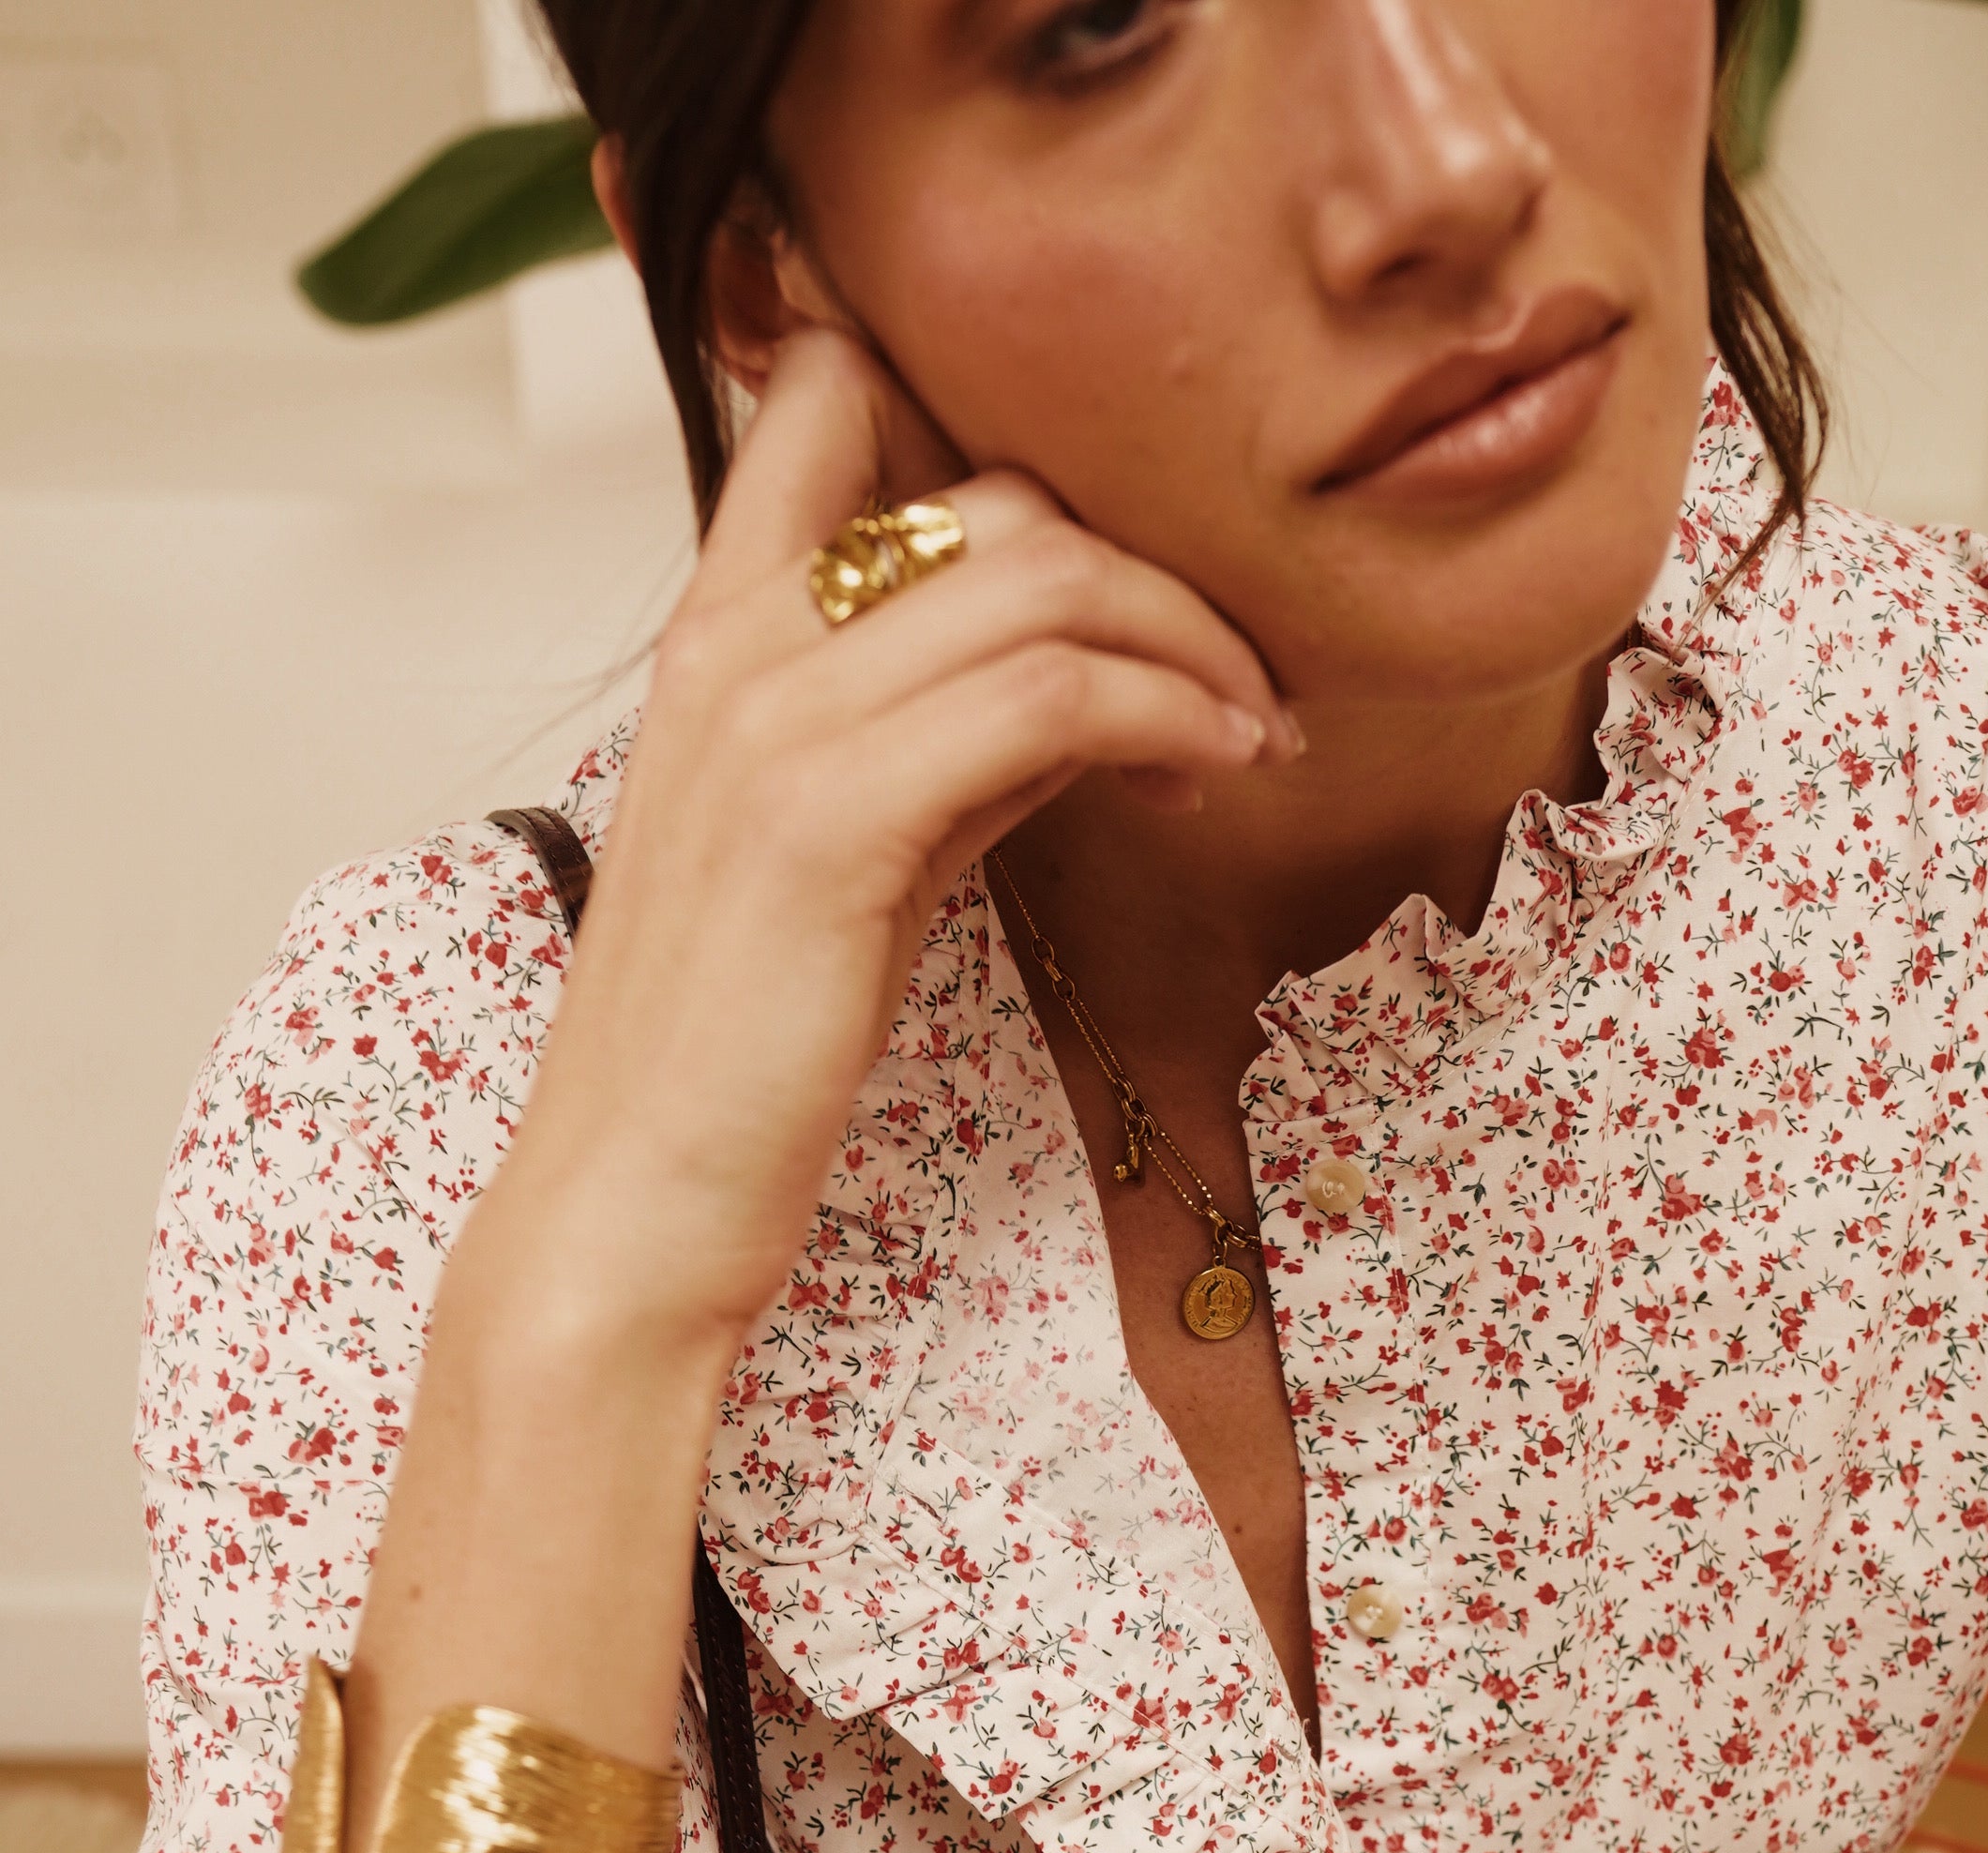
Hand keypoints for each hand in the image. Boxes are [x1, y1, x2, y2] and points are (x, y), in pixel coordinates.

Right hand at [489, 324, 1299, 1347]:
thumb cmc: (735, 1061)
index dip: (983, 436)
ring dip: (1191, 642)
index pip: (826, 409)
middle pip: (997, 504)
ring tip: (1257, 731)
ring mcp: (774, 720)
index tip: (1114, 562)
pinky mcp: (831, 815)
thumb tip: (1084, 704)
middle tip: (1243, 683)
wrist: (627, 1205)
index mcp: (713, 640)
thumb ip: (943, 757)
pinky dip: (1167, 711)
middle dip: (1155, 578)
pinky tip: (1214, 768)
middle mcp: (733, 647)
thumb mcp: (848, 867)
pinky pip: (1048, 694)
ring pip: (1042, 578)